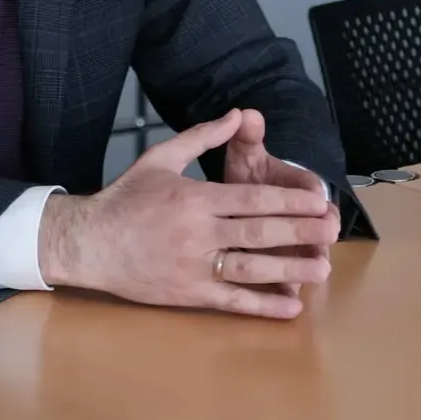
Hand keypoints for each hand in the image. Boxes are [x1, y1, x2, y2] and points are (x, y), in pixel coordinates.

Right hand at [38, 109, 334, 318]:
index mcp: (194, 198)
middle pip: (259, 232)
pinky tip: (290, 305)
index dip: (289, 200)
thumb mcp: (160, 156)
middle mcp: (197, 232)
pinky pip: (231, 301)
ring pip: (251, 269)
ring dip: (290, 269)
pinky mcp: (187, 293)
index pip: (252, 198)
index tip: (318, 200)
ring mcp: (193, 266)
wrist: (88, 242)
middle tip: (332, 229)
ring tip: (322, 268)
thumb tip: (238, 114)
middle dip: (301, 231)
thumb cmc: (125, 197)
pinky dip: (263, 305)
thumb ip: (202, 137)